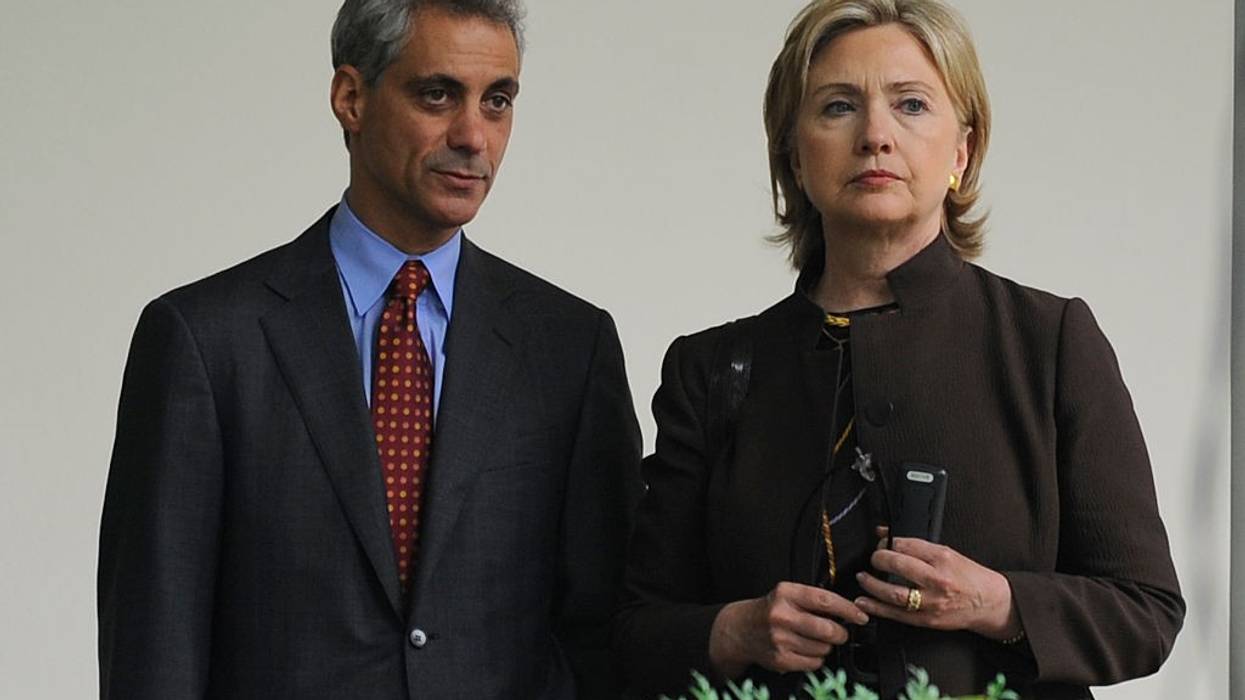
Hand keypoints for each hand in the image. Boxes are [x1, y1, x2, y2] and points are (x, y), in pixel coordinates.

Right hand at [708, 581, 868, 677]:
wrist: (741, 630)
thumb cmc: (770, 610)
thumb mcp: (787, 595)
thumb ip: (813, 599)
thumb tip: (848, 612)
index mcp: (786, 593)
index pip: (825, 600)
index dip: (848, 610)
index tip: (861, 616)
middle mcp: (781, 615)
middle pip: (828, 629)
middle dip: (840, 633)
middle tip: (839, 632)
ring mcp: (780, 639)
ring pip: (823, 648)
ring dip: (826, 646)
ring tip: (814, 640)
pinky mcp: (780, 659)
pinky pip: (814, 663)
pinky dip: (816, 658)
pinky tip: (805, 650)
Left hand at [854, 529, 1019, 639]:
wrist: (989, 602)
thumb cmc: (969, 576)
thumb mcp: (947, 553)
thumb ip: (916, 546)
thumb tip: (885, 534)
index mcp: (942, 558)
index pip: (906, 545)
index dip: (888, 543)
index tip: (882, 543)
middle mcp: (937, 580)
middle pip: (898, 566)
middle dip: (879, 559)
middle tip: (873, 558)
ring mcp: (931, 602)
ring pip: (893, 593)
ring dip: (871, 584)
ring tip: (863, 577)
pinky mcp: (926, 619)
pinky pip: (896, 614)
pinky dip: (876, 608)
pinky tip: (864, 601)